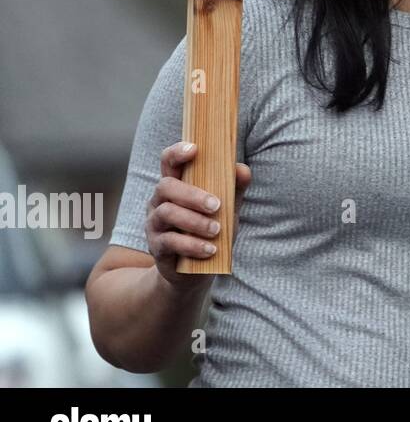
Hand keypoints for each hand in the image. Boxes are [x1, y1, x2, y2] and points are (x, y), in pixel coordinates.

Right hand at [145, 141, 250, 287]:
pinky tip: (210, 250)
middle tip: (217, 206)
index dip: (177, 152)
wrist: (195, 272)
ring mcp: (155, 224)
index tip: (195, 149)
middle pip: (165, 186)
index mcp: (176, 186)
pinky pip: (169, 242)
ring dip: (194, 221)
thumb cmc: (211, 231)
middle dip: (192, 194)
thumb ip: (234, 189)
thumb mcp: (226, 209)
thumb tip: (242, 169)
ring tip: (217, 231)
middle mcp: (159, 201)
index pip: (168, 162)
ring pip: (166, 213)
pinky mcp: (157, 247)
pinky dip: (192, 245)